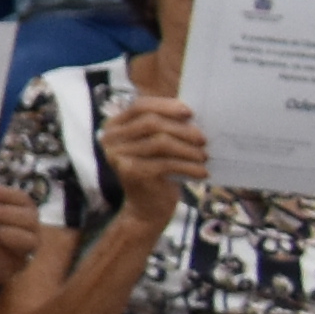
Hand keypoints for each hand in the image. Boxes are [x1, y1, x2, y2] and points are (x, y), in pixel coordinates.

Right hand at [92, 88, 212, 197]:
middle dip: (182, 129)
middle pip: (151, 122)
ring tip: (204, 156)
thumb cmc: (157, 170)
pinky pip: (166, 163)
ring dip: (188, 149)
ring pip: (160, 142)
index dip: (166, 105)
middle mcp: (110, 139)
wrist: (147, 207)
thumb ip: (165, 124)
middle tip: (204, 139)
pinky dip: (188, 167)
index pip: (140, 106)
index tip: (190, 113)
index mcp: (114, 126)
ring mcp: (118, 156)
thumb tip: (190, 110)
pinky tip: (202, 172)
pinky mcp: (131, 173)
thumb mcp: (157, 144)